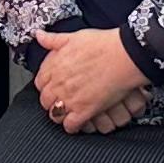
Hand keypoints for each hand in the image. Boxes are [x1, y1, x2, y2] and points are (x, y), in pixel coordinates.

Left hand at [31, 28, 149, 134]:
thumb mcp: (74, 36)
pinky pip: (70, 125)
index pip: (39, 81)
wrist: (124, 55)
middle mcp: (59, 83)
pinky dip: (72, 126)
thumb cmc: (103, 45)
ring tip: (67, 112)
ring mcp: (71, 98)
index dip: (45, 84)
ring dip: (59, 114)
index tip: (51, 85)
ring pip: (55, 114)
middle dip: (51, 101)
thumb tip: (40, 36)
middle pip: (45, 100)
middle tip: (59, 100)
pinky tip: (77, 122)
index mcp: (55, 66)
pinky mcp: (85, 110)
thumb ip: (54, 39)